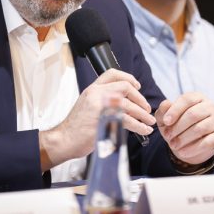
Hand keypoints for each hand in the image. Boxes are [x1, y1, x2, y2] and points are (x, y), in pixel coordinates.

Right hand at [39, 69, 155, 170]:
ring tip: (149, 121)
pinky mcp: (104, 120)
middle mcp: (96, 94)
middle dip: (140, 98)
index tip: (138, 86)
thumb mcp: (88, 105)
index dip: (128, 78)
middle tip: (147, 108)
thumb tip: (123, 100)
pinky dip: (139, 126)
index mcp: (92, 89)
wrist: (64, 140)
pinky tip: (143, 129)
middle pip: (125, 87)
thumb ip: (103, 99)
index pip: (113, 74)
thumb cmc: (76, 127)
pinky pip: (127, 120)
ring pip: (128, 105)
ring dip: (142, 114)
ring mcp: (100, 106)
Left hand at [155, 92, 213, 165]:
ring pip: (200, 128)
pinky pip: (207, 142)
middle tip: (167, 136)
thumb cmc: (177, 126)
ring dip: (183, 138)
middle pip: (193, 114)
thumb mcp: (166, 118)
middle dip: (177, 127)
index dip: (175, 110)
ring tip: (173, 145)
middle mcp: (210, 106)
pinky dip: (193, 148)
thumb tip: (166, 104)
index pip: (187, 99)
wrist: (190, 144)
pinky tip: (182, 152)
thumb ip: (163, 110)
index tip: (165, 122)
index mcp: (197, 97)